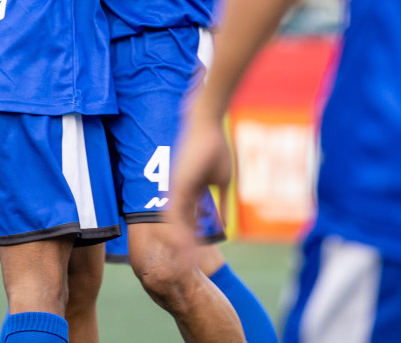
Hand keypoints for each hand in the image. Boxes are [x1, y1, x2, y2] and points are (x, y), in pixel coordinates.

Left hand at [166, 107, 233, 257]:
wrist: (206, 125)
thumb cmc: (214, 148)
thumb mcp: (222, 181)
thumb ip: (220, 202)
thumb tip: (224, 222)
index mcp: (187, 195)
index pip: (189, 225)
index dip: (191, 244)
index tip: (193, 262)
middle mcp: (177, 195)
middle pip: (178, 230)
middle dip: (182, 252)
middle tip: (183, 274)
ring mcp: (175, 191)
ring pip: (176, 226)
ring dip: (181, 248)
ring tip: (184, 268)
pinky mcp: (178, 185)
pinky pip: (178, 214)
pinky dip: (182, 232)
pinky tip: (185, 248)